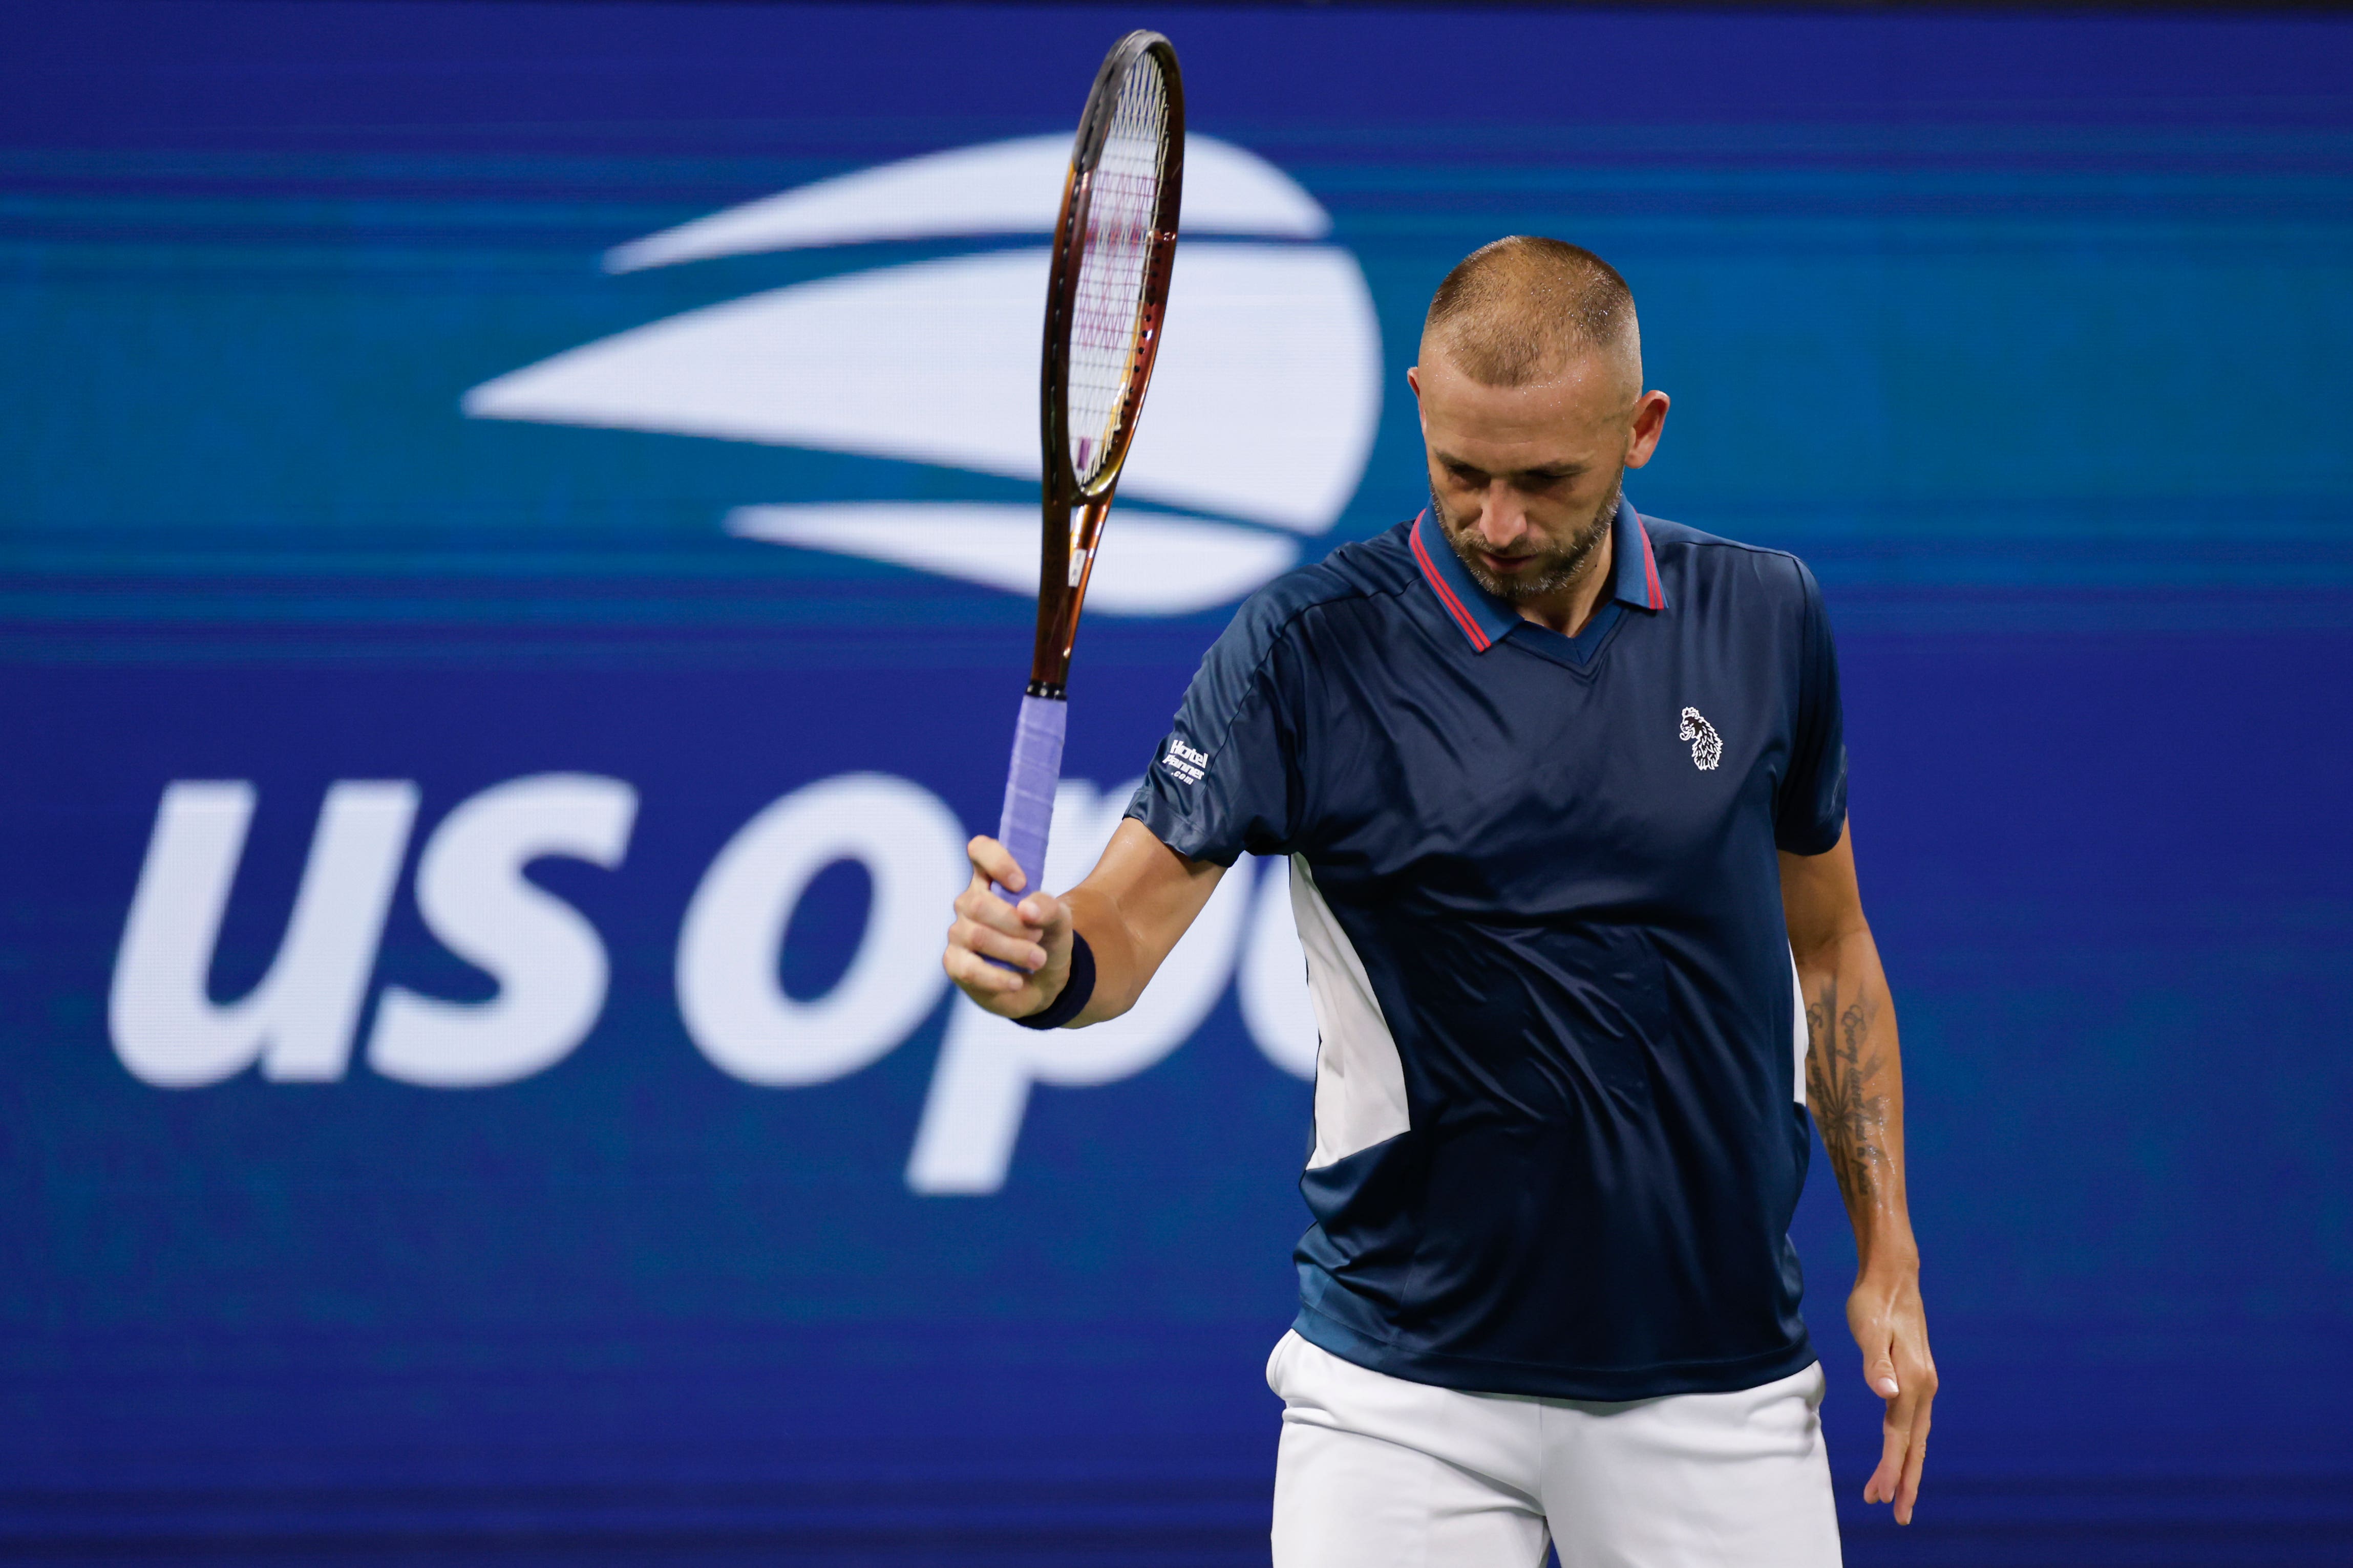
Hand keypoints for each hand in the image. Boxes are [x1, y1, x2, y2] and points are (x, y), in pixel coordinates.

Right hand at [942, 835, 1075, 1020]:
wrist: (1044, 979)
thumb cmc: (1046, 938)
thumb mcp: (1060, 921)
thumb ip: (1048, 908)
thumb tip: (1026, 909)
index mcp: (992, 879)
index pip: (980, 850)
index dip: (997, 861)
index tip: (1021, 884)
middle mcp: (970, 901)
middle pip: (980, 903)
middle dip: (1016, 925)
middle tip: (1039, 937)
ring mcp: (959, 932)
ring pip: (977, 936)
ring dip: (1014, 951)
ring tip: (1038, 959)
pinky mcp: (954, 963)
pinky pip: (969, 969)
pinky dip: (998, 977)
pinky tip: (1016, 982)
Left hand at [1848, 1262, 1935, 1524]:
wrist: (1892, 1276)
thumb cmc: (1874, 1301)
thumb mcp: (1868, 1328)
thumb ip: (1875, 1362)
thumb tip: (1885, 1393)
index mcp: (1913, 1380)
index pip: (1900, 1436)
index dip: (1891, 1469)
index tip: (1880, 1497)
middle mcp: (1924, 1386)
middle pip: (1914, 1444)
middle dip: (1906, 1481)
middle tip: (1898, 1516)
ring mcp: (1923, 1382)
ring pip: (1916, 1436)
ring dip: (1906, 1466)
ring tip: (1893, 1495)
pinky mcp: (1916, 1377)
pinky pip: (1913, 1422)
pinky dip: (1906, 1445)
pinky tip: (1899, 1455)